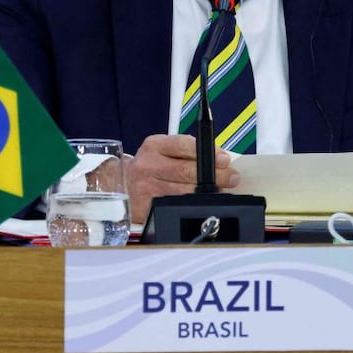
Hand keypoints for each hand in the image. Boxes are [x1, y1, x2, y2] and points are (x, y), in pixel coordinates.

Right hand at [125, 134, 239, 222]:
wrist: (120, 184)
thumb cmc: (150, 166)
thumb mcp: (162, 149)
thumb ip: (187, 150)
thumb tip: (219, 158)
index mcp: (153, 146)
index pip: (183, 145)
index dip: (207, 152)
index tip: (224, 159)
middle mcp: (147, 165)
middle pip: (186, 171)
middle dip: (215, 175)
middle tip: (231, 176)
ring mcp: (146, 188)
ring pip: (184, 192)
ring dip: (208, 192)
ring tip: (221, 190)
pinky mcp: (146, 207)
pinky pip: (175, 207)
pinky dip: (193, 205)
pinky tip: (202, 202)